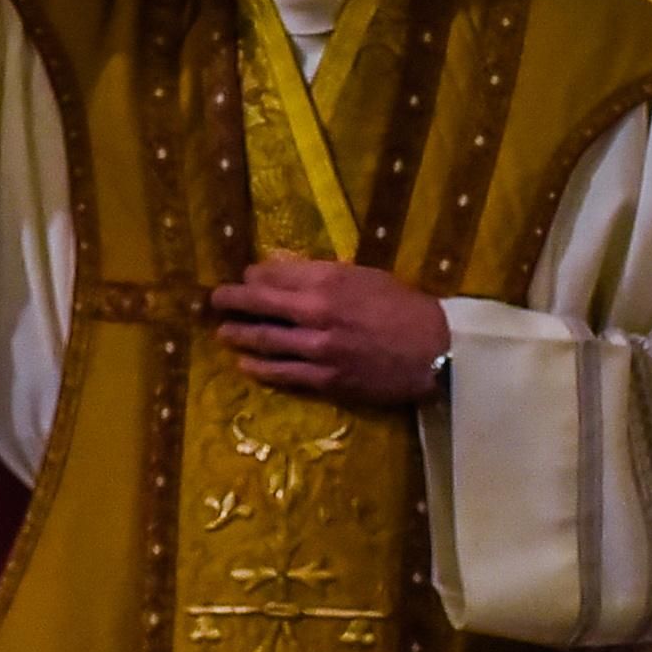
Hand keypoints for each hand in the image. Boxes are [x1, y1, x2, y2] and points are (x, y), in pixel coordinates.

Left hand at [210, 256, 450, 409]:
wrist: (436, 351)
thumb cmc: (405, 308)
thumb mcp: (366, 277)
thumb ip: (323, 274)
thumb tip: (283, 271)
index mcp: (329, 281)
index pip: (274, 275)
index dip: (252, 277)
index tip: (243, 278)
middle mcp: (316, 312)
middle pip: (260, 305)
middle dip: (232, 302)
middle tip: (215, 301)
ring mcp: (318, 349)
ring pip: (265, 341)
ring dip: (239, 335)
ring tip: (223, 333)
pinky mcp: (325, 379)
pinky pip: (282, 374)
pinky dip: (260, 368)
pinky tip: (245, 364)